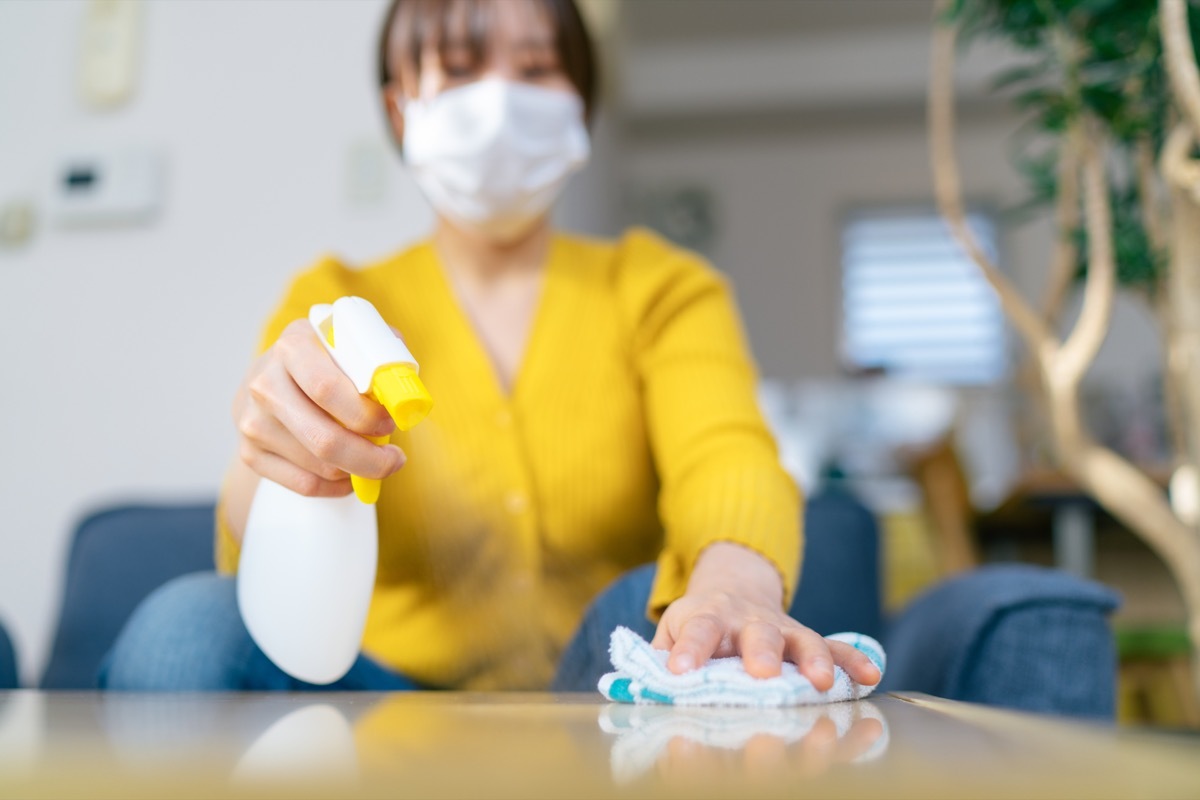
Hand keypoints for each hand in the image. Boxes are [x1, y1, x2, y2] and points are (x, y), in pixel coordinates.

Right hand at [232, 318, 405, 496]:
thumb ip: (383, 354)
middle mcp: (264, 382)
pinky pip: (304, 484)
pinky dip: (336, 487)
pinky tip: (349, 475)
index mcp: (294, 345)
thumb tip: (406, 391)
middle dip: (369, 457)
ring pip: (318, 466)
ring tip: (372, 459)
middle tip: (394, 459)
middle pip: (323, 438)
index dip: (365, 414)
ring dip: (356, 470)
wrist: (272, 379)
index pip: (327, 388)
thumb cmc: (327, 362)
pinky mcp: (250, 453)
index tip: (390, 423)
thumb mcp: (352, 343)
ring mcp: (253, 420)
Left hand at [652, 543, 880, 689]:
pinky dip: (853, 660)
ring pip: (802, 639)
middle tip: (761, 674)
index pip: (697, 631)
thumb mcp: (672, 631)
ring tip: (822, 682)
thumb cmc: (699, 624)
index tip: (681, 669)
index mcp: (708, 617)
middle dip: (760, 652)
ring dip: (813, 659)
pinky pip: (835, 648)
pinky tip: (870, 676)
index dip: (689, 649)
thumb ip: (661, 657)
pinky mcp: (807, 638)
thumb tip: (648, 690)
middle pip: (756, 632)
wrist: (732, 588)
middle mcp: (748, 620)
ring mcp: (782, 628)